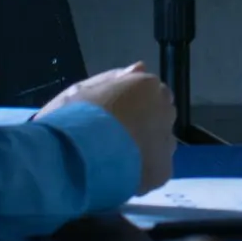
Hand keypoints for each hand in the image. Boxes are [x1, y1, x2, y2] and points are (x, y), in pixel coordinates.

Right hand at [40, 62, 175, 191]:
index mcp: (146, 86)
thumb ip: (114, 77)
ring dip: (145, 145)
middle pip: (159, 114)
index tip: (113, 114)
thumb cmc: (74, 119)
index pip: (149, 90)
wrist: (74, 161)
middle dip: (144, 121)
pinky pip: (156, 167)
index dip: (132, 102)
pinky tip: (121, 174)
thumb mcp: (82, 89)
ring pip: (161, 141)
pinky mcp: (163, 172)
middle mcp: (165, 110)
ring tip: (116, 157)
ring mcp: (167, 143)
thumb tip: (140, 67)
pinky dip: (143, 170)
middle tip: (114, 135)